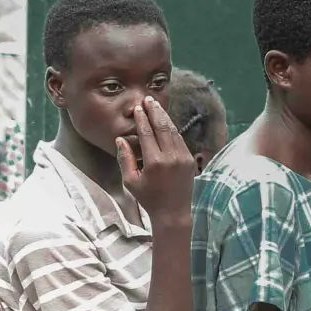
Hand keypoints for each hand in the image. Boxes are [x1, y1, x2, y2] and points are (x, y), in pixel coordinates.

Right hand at [116, 98, 195, 218]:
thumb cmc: (148, 198)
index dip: (142, 119)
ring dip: (164, 117)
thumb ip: (125, 159)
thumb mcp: (130, 181)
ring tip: (157, 106)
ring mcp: (182, 157)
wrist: (173, 211)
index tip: (137, 109)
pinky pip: (179, 139)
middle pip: (162, 127)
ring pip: (173, 131)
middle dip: (155, 112)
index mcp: (154, 162)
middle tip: (148, 99)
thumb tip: (120, 139)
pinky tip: (166, 122)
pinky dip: (172, 129)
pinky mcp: (189, 159)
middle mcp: (171, 157)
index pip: (147, 134)